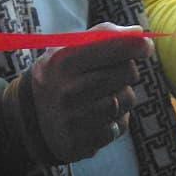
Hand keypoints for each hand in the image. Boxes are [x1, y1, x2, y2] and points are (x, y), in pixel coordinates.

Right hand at [22, 23, 151, 163]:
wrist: (30, 120)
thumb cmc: (62, 76)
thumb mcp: (70, 49)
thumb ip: (104, 35)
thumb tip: (139, 33)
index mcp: (63, 60)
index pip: (116, 45)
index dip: (138, 45)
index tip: (146, 47)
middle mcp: (67, 90)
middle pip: (128, 71)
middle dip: (127, 71)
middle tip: (111, 75)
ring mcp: (73, 119)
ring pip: (128, 99)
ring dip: (123, 96)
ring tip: (101, 97)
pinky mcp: (82, 143)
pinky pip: (120, 125)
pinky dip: (116, 120)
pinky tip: (97, 118)